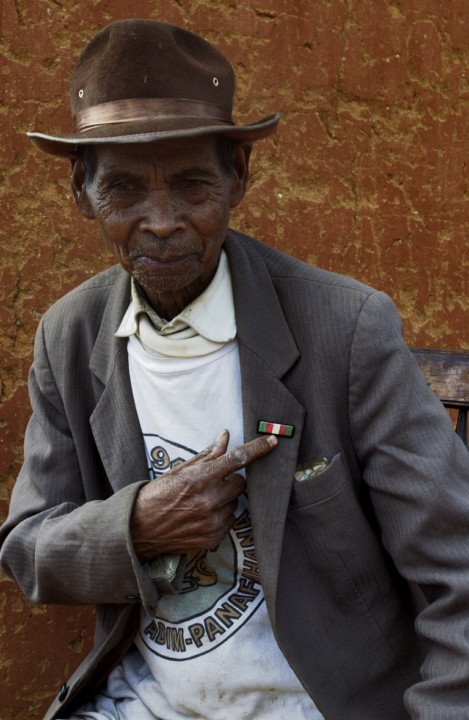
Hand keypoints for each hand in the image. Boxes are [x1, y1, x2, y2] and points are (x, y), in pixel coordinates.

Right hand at [130, 430, 276, 560]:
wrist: (139, 530)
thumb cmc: (157, 495)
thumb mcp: (178, 470)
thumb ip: (206, 455)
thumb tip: (225, 437)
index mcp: (198, 479)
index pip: (236, 460)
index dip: (257, 449)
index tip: (273, 442)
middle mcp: (207, 501)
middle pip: (240, 483)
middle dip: (230, 479)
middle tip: (213, 481)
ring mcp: (212, 521)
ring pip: (236, 501)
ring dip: (225, 498)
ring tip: (203, 500)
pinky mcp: (213, 537)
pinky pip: (231, 519)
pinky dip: (222, 514)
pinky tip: (203, 514)